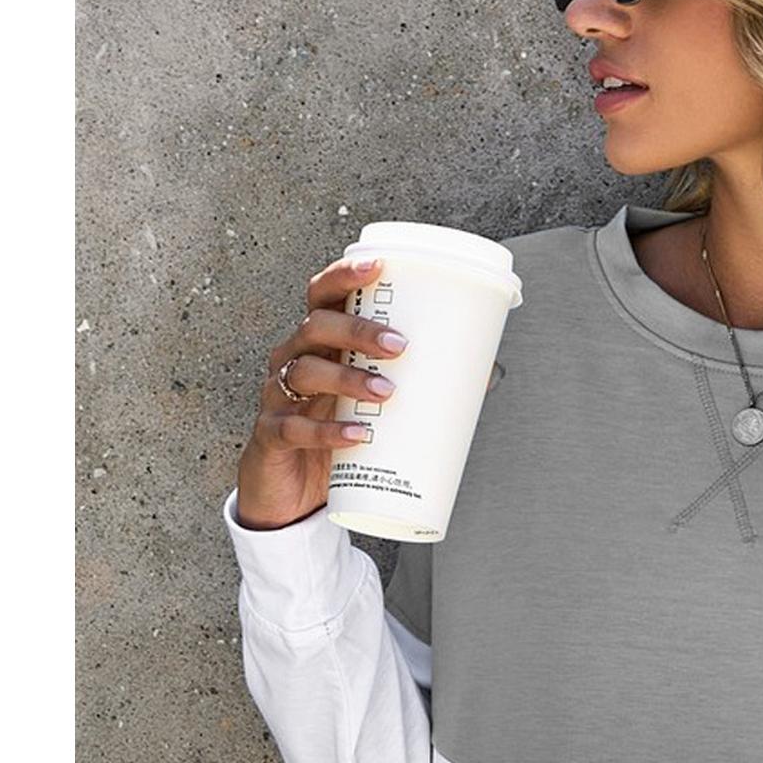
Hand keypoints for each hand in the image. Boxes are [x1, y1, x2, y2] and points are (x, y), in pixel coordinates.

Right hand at [234, 252, 407, 530]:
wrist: (295, 494)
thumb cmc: (339, 434)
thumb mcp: (377, 406)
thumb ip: (423, 386)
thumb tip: (489, 373)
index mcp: (320, 343)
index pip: (322, 295)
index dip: (344, 276)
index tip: (378, 268)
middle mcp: (293, 360)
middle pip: (315, 327)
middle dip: (357, 329)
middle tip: (400, 345)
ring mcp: (278, 396)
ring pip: (305, 372)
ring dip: (349, 378)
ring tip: (387, 391)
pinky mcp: (273, 435)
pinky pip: (294, 427)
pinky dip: (328, 431)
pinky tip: (358, 436)